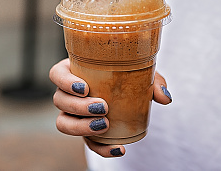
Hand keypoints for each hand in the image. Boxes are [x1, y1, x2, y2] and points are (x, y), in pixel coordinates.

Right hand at [49, 58, 171, 156]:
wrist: (132, 92)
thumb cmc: (128, 74)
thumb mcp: (140, 71)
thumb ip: (153, 81)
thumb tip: (164, 97)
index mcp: (74, 71)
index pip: (56, 74)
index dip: (65, 82)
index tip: (85, 87)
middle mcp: (68, 93)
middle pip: (59, 100)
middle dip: (78, 106)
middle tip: (103, 107)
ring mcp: (73, 114)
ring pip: (63, 123)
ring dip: (81, 127)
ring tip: (104, 125)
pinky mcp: (85, 131)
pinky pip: (86, 143)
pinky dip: (101, 149)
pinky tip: (118, 149)